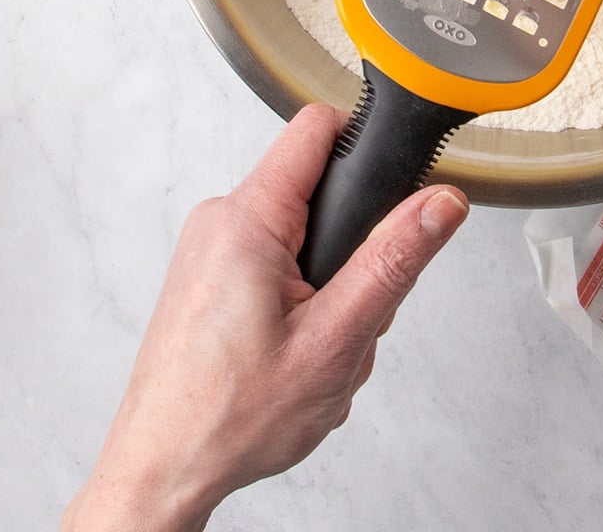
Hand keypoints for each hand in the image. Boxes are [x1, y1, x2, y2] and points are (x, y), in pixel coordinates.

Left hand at [62, 104, 468, 531]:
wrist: (161, 474)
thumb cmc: (228, 419)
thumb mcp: (335, 339)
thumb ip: (394, 261)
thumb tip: (440, 204)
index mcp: (247, 220)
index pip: (318, 127)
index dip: (367, 144)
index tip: (396, 184)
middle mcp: (221, 223)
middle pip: (321, 192)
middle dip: (356, 248)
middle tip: (352, 311)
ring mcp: (212, 252)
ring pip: (306, 238)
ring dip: (333, 288)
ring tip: (320, 347)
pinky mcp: (212, 280)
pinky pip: (280, 265)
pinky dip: (305, 303)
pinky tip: (298, 353)